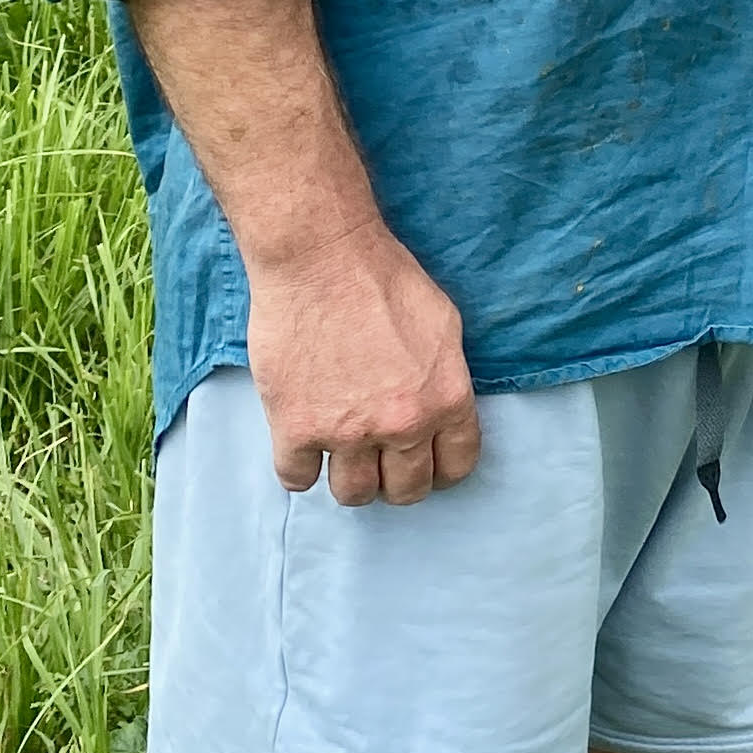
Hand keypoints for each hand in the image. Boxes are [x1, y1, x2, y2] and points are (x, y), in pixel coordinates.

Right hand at [243, 230, 480, 504]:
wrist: (321, 259)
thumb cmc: (384, 280)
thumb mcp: (444, 326)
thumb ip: (447, 380)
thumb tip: (443, 414)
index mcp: (447, 400)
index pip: (456, 467)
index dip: (440, 468)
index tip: (424, 462)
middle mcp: (404, 425)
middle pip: (406, 491)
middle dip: (396, 479)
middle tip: (381, 460)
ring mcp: (349, 433)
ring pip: (354, 494)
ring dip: (350, 478)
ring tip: (342, 453)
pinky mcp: (296, 430)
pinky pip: (297, 479)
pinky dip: (300, 466)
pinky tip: (303, 443)